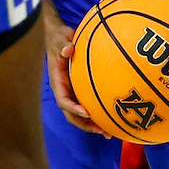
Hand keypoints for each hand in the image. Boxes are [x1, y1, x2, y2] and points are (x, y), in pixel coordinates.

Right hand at [42, 0, 107, 135]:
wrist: (59, 36)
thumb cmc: (59, 37)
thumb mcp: (59, 38)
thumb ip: (63, 43)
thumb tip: (67, 49)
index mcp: (58, 81)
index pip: (63, 100)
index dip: (73, 108)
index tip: (86, 113)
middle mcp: (64, 89)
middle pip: (71, 114)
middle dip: (85, 124)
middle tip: (102, 130)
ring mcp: (72, 91)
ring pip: (79, 114)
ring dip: (92, 124)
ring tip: (108, 133)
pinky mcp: (79, 89)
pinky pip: (87, 105)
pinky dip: (97, 113)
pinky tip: (111, 119)